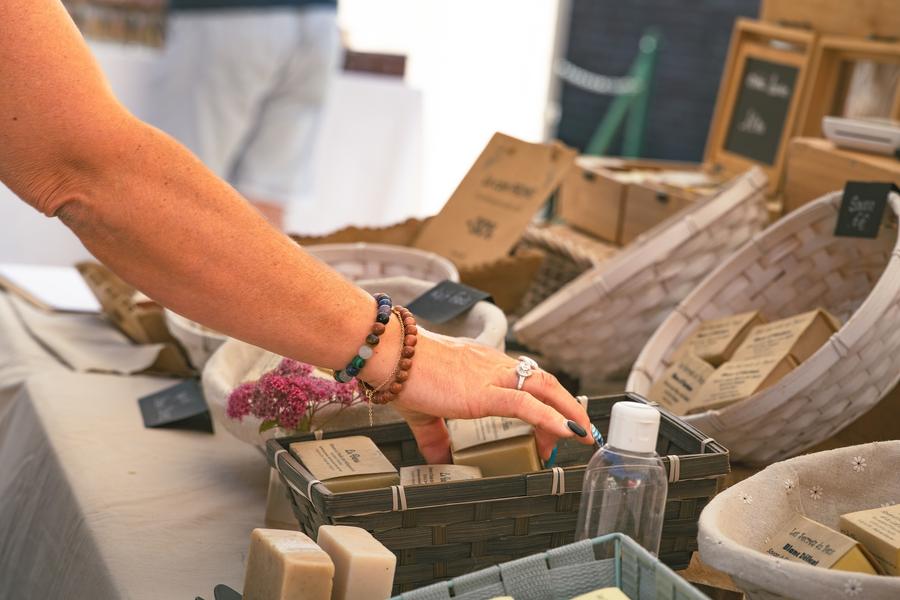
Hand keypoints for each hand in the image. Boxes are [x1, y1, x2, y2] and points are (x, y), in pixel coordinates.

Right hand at [389, 328, 593, 463]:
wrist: (390, 357)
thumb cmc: (402, 374)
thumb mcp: (424, 410)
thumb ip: (435, 435)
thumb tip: (439, 459)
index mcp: (481, 366)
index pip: (523, 379)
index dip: (543, 400)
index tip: (548, 425)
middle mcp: (492, 366)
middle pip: (543, 382)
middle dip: (566, 405)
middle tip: (578, 432)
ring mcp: (491, 377)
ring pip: (544, 388)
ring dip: (568, 411)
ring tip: (584, 433)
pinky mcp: (484, 393)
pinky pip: (527, 405)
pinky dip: (552, 418)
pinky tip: (568, 432)